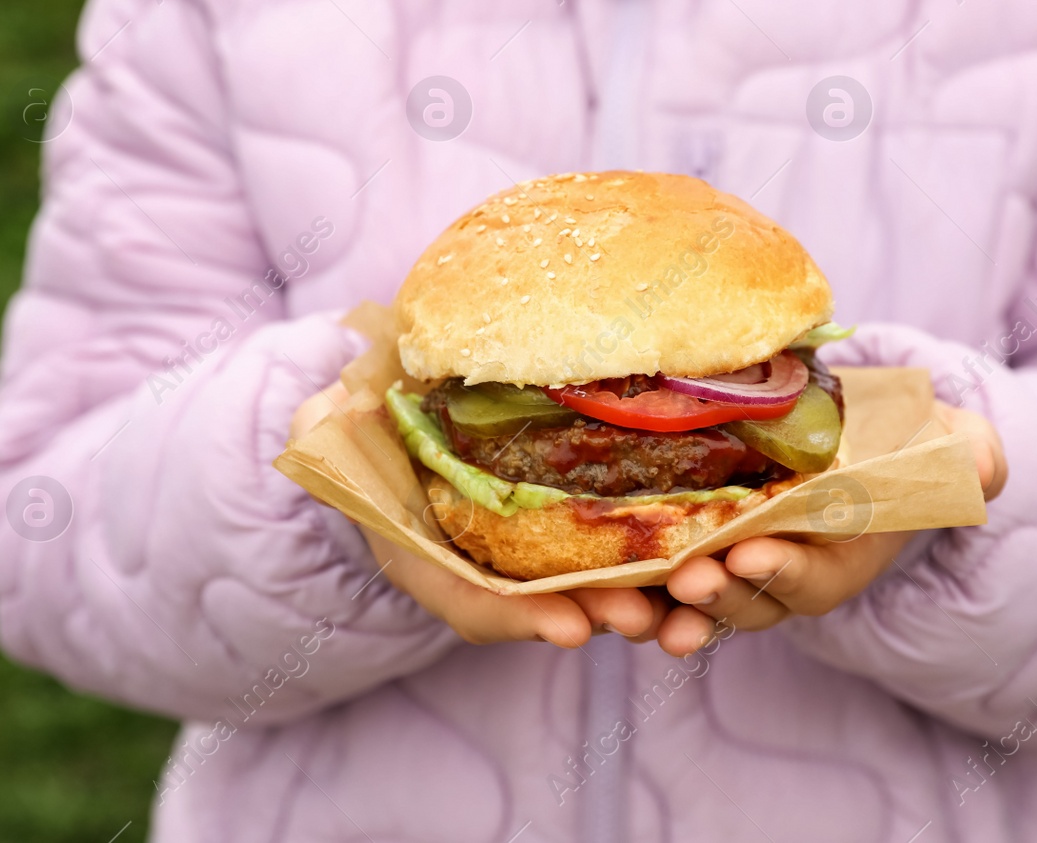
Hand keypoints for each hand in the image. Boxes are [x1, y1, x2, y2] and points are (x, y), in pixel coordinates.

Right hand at [291, 382, 664, 648]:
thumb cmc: (360, 424)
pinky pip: (619, 550)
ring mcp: (529, 550)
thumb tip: (333, 408)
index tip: (569, 629)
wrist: (392, 419)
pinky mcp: (573, 523)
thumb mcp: (333, 424)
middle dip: (597, 612)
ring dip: (643, 596)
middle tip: (643, 617)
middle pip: (548, 606)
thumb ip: (331, 425)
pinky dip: (660, 559)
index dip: (521, 619)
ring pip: (593, 586)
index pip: (473, 602)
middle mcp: (481, 565)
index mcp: (421, 554)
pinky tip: (704, 552)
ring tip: (689, 593)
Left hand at [654, 400, 1006, 656]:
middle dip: (721, 597)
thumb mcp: (941, 436)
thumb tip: (979, 465)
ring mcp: (737, 569)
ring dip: (664, 613)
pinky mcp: (693, 550)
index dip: (787, 571)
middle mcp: (787, 576)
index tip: (754, 555)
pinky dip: (634, 595)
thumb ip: (964, 453)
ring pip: (698, 606)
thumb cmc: (899, 434)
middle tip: (690, 578)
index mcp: (845, 554)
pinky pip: (660, 584)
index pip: (816, 577)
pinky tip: (602, 596)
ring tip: (630, 609)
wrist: (845, 430)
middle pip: (750, 602)